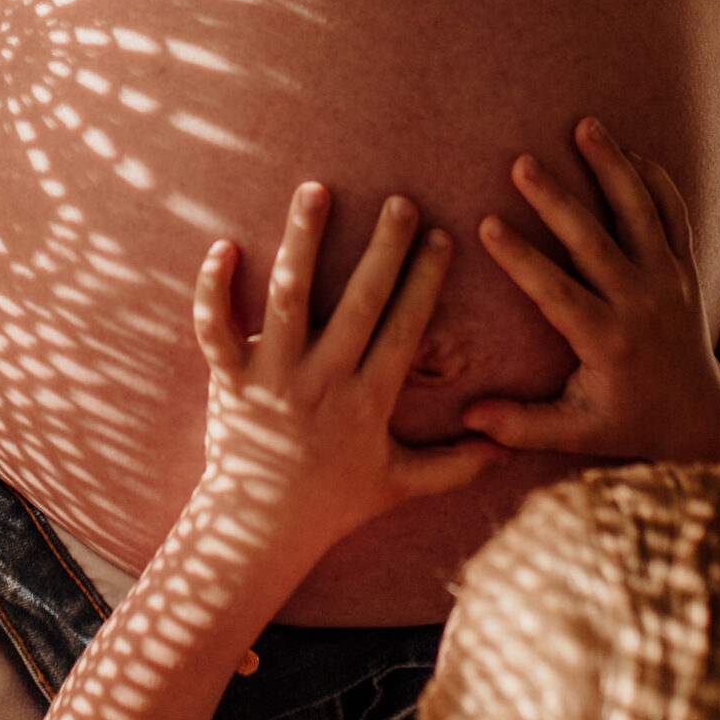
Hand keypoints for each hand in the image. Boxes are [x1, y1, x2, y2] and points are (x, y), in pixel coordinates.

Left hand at [191, 184, 501, 587]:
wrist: (260, 530)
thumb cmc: (334, 504)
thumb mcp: (401, 485)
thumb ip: (455, 465)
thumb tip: (506, 450)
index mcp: (370, 399)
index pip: (406, 327)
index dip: (425, 281)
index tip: (440, 235)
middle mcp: (324, 381)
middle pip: (361, 302)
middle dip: (383, 249)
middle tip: (399, 201)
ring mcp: (274, 377)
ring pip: (289, 298)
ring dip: (302, 241)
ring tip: (316, 190)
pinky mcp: (228, 380)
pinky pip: (215, 328)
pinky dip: (213, 289)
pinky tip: (223, 244)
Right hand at [462, 116, 719, 460]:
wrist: (698, 416)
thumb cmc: (626, 422)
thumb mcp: (574, 432)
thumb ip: (521, 424)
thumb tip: (467, 418)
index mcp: (607, 340)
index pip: (558, 292)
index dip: (522, 258)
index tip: (488, 224)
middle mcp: (641, 303)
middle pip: (596, 241)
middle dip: (557, 200)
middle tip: (522, 162)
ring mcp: (668, 280)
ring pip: (642, 212)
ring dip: (613, 166)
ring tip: (585, 125)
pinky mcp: (685, 268)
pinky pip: (674, 213)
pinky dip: (655, 178)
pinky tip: (628, 150)